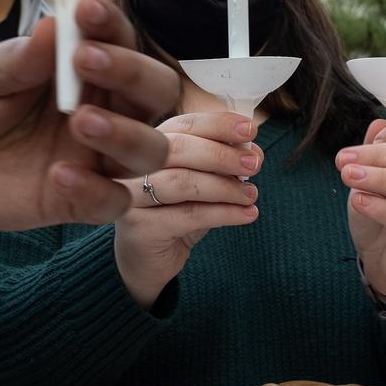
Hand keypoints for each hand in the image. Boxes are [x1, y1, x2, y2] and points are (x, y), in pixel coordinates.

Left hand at [0, 0, 179, 232]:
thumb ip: (14, 59)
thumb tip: (55, 24)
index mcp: (83, 67)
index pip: (120, 39)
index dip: (112, 23)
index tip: (87, 9)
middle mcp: (103, 107)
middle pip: (156, 90)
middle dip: (132, 71)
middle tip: (85, 60)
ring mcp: (96, 156)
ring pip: (151, 149)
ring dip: (126, 132)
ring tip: (80, 120)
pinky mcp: (82, 200)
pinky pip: (113, 201)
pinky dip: (95, 189)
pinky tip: (57, 175)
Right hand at [114, 112, 261, 309]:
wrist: (145, 261)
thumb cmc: (174, 213)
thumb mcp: (199, 183)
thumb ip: (220, 163)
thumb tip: (252, 150)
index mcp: (148, 145)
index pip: (184, 124)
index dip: (218, 124)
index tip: (250, 129)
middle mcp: (131, 166)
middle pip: (178, 148)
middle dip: (222, 154)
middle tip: (254, 164)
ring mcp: (131, 196)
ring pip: (183, 182)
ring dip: (225, 187)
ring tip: (251, 195)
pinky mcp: (140, 228)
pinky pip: (189, 215)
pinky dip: (224, 213)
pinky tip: (246, 215)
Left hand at [339, 116, 385, 301]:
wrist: (382, 264)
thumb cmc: (378, 217)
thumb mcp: (368, 180)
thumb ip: (373, 153)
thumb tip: (379, 123)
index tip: (370, 141)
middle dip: (381, 155)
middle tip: (345, 160)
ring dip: (382, 178)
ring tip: (349, 177)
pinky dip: (384, 207)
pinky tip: (360, 202)